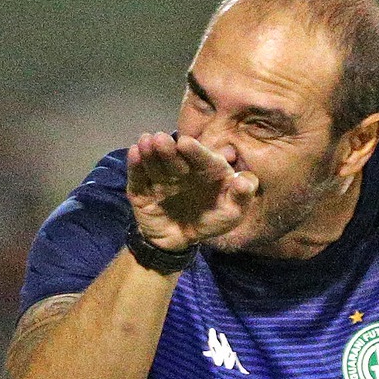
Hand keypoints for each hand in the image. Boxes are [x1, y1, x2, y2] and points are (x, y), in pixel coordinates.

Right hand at [125, 132, 257, 251]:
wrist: (179, 240)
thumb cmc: (209, 220)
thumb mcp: (231, 213)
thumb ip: (242, 196)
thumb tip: (244, 180)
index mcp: (205, 169)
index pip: (202, 158)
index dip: (195, 151)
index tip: (186, 144)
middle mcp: (181, 168)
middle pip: (175, 157)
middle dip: (168, 149)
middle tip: (161, 139)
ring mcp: (160, 178)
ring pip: (154, 163)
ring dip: (150, 152)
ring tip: (146, 141)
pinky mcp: (142, 188)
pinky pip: (137, 177)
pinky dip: (135, 165)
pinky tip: (134, 152)